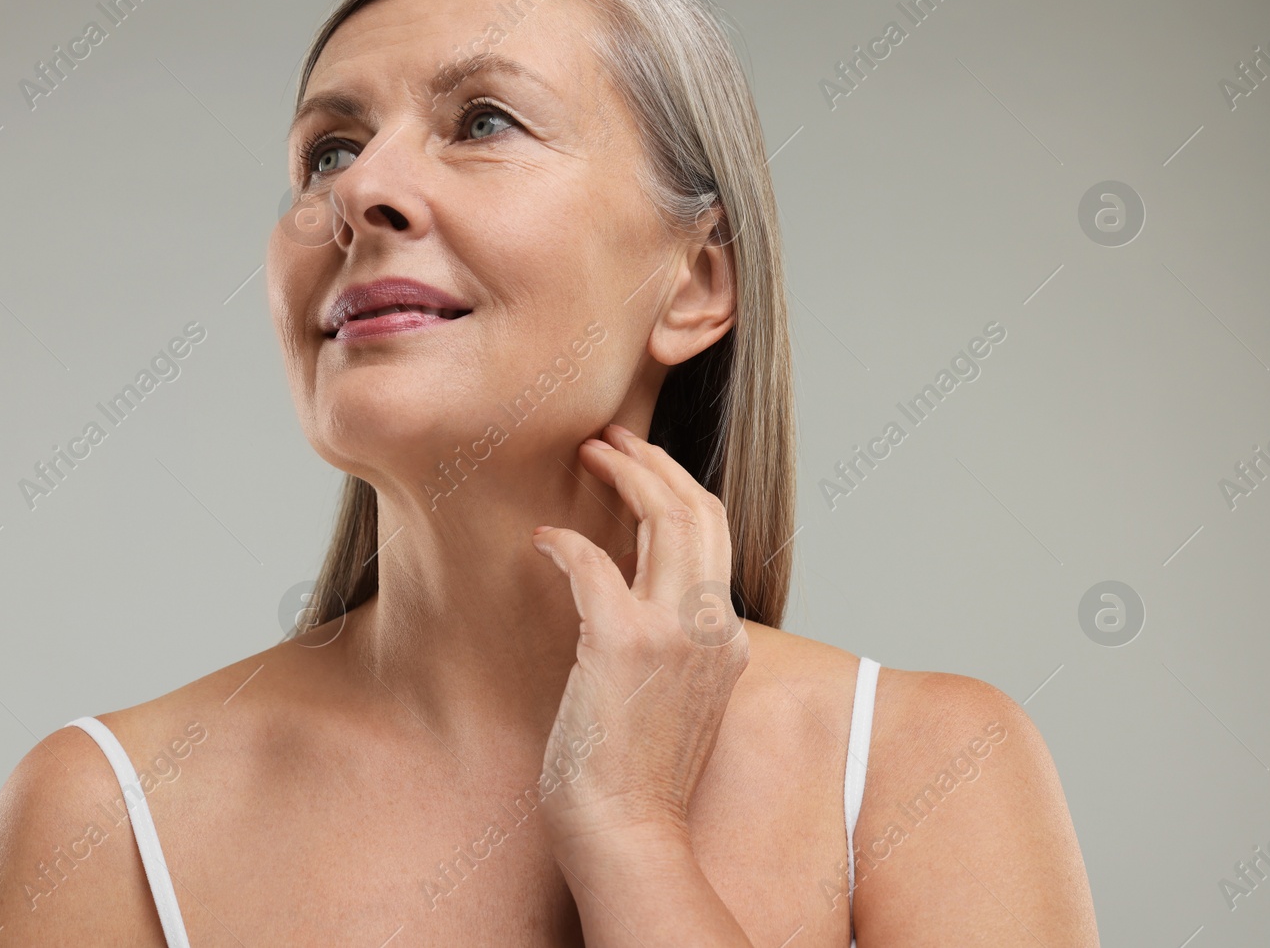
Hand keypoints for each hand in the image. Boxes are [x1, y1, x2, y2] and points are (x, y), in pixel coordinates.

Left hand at [530, 422, 749, 858]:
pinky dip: (565, 541)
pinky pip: (593, 562)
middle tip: (613, 437)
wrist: (627, 832)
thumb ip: (671, 648)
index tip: (643, 469)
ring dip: (625, 474)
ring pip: (667, 516)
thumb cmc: (636, 777)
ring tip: (590, 451)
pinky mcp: (623, 642)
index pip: (716, 537)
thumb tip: (630, 608)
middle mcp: (712, 626)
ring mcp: (673, 632)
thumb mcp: (675, 700)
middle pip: (701, 510)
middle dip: (656, 463)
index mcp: (727, 638)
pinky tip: (542, 538)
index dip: (678, 490)